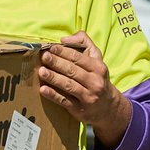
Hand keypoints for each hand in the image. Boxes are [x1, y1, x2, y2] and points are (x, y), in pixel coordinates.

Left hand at [38, 32, 132, 149]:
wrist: (108, 107)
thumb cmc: (97, 78)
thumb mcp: (96, 59)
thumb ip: (84, 43)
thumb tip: (64, 39)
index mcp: (98, 68)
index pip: (79, 58)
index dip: (64, 52)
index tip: (51, 48)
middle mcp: (95, 82)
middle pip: (72, 71)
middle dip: (57, 63)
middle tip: (44, 57)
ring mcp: (88, 97)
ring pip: (68, 85)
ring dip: (54, 78)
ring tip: (41, 71)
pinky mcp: (80, 110)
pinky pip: (65, 101)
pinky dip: (53, 95)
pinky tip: (43, 90)